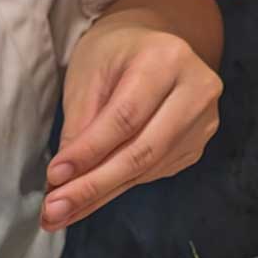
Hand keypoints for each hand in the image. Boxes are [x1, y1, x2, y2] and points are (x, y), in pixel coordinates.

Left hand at [41, 19, 222, 230]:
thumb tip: (61, 183)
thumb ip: (79, 127)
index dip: (89, 152)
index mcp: (167, 59)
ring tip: (62, 213)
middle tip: (54, 212)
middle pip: (142, 152)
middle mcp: (196, 91)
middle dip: (93, 187)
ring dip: (101, 195)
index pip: (125, 118)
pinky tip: (88, 200)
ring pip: (147, 170)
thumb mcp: (88, 76)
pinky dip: (117, 188)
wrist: (153, 44)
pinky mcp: (197, 145)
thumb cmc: (116, 54)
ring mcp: (203, 122)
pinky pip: (153, 174)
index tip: (55, 178)